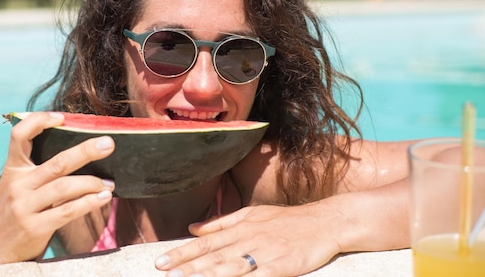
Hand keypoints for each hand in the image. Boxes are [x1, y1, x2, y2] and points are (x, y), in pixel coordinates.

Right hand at [0, 111, 115, 263]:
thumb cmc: (17, 208)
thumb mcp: (18, 184)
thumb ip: (38, 168)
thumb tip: (80, 149)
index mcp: (13, 169)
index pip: (19, 136)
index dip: (38, 121)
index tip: (62, 117)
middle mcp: (18, 185)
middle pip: (57, 163)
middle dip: (85, 151)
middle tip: (109, 144)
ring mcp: (25, 206)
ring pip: (65, 187)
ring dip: (93, 183)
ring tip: (110, 183)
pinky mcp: (35, 227)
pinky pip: (68, 211)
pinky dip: (89, 202)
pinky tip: (103, 197)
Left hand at [155, 203, 345, 276]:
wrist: (324, 221)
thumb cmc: (286, 220)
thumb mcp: (251, 214)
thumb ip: (221, 222)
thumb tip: (192, 227)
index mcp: (240, 228)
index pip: (205, 242)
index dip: (182, 253)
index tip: (161, 262)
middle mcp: (248, 239)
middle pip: (213, 256)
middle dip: (187, 267)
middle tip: (164, 274)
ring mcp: (265, 254)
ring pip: (230, 267)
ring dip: (207, 275)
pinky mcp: (282, 266)